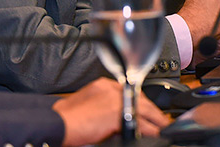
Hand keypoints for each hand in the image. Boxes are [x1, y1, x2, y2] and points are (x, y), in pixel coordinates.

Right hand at [54, 79, 170, 144]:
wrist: (56, 124)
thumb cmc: (63, 119)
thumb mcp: (84, 104)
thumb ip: (101, 106)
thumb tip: (112, 118)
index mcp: (102, 85)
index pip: (128, 92)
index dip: (139, 102)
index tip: (146, 109)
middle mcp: (111, 89)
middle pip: (139, 99)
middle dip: (151, 110)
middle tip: (161, 119)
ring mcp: (116, 100)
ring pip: (143, 109)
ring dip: (155, 119)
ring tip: (162, 126)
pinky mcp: (118, 114)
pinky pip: (140, 123)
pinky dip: (150, 129)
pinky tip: (156, 133)